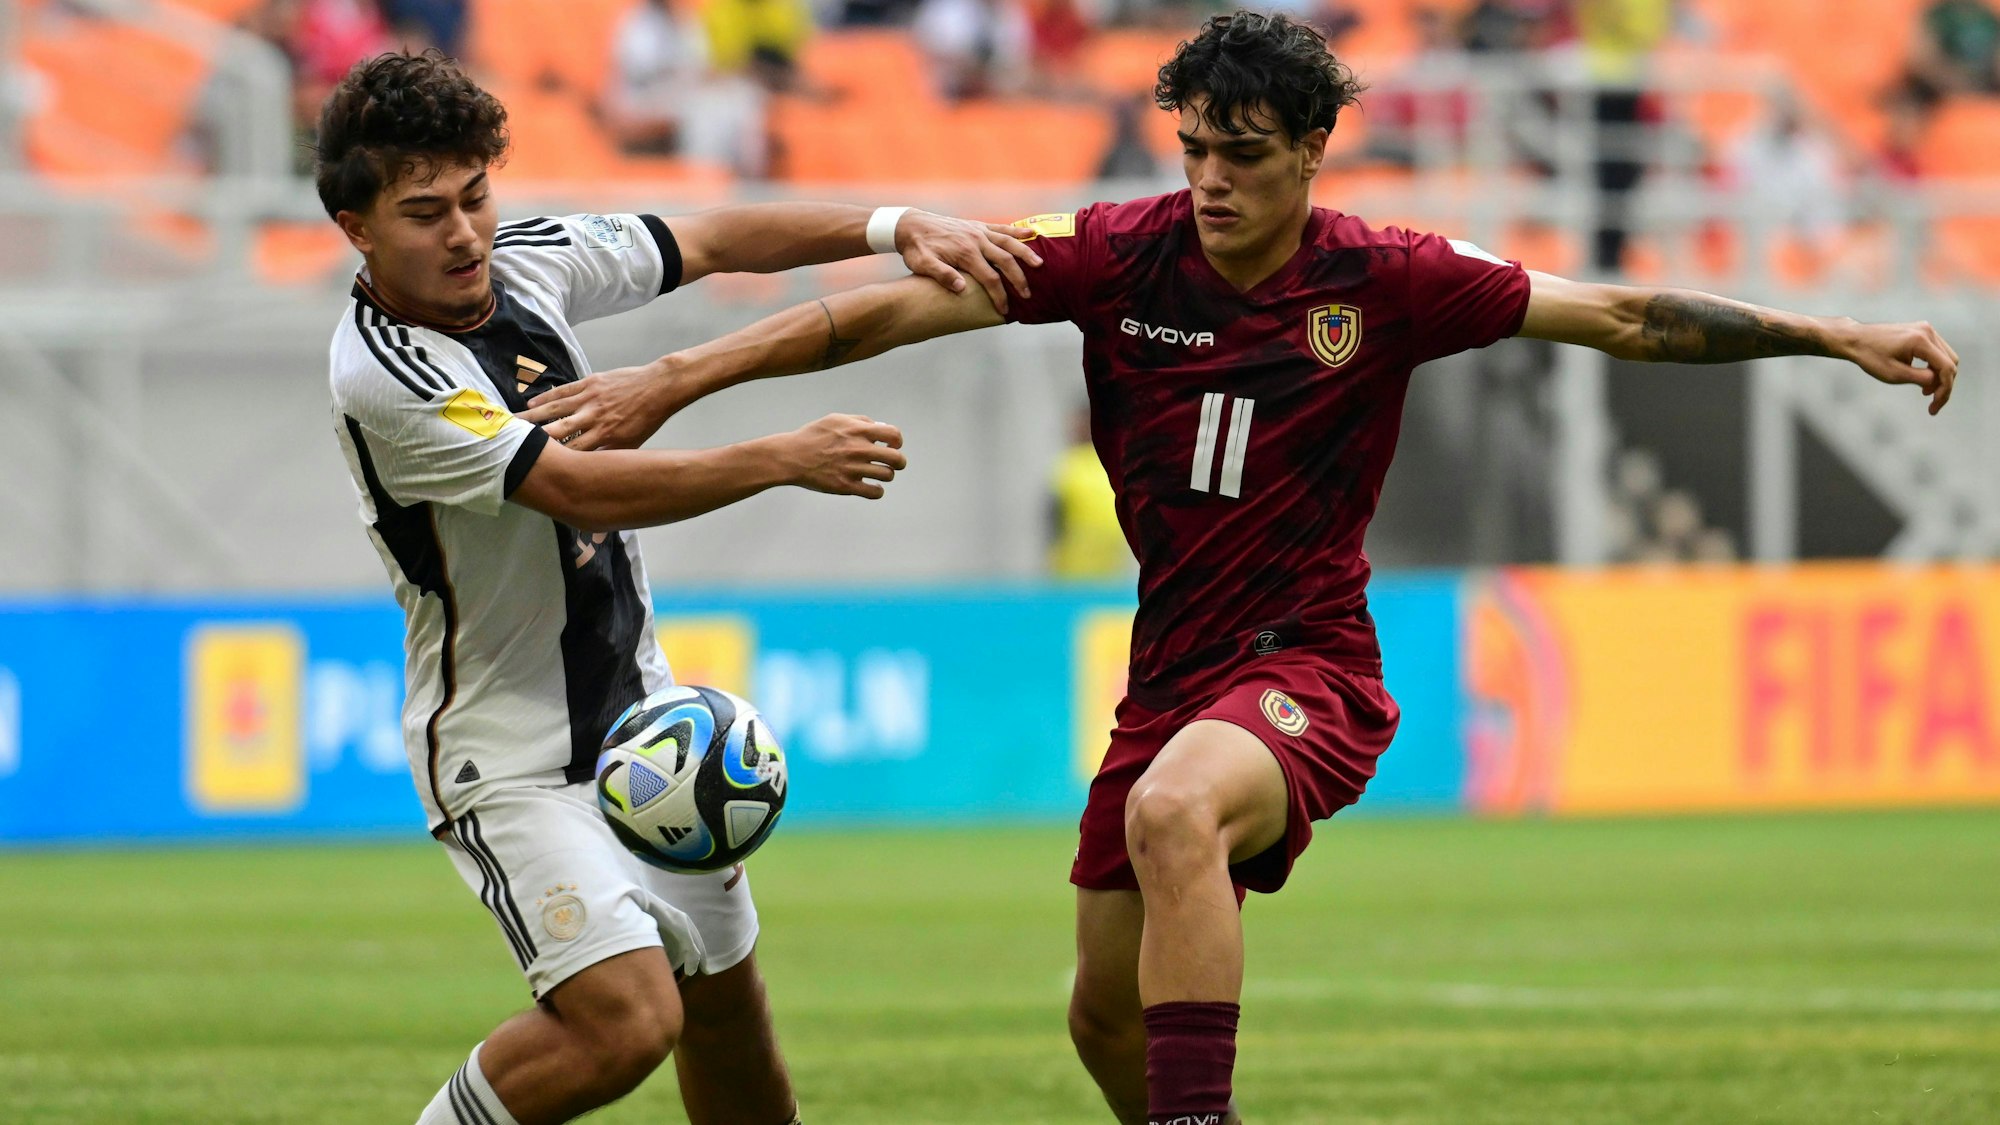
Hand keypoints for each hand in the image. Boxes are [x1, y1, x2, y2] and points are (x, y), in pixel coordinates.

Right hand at [521, 359, 694, 450]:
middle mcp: (594, 419)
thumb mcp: (633, 444)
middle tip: (512, 446)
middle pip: (558, 431)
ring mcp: (590, 399)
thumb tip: (591, 469)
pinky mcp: (590, 383)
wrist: (659, 387)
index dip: (555, 459)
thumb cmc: (647, 418)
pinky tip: (531, 404)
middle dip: (535, 439)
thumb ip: (610, 455)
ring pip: (555, 409)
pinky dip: (546, 398)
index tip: (536, 465)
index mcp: (606, 437)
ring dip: (532, 417)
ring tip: (512, 423)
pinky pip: (563, 391)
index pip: (574, 452)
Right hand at [779, 414, 907, 497]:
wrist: (790, 456)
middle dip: (899, 462)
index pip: (894, 435)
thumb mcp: (836, 419)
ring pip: (887, 475)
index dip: (897, 441)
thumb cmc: (812, 436)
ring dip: (886, 474)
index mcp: (858, 431)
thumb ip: (860, 422)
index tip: (892, 445)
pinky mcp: (846, 486)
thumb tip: (881, 427)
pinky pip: (874, 492)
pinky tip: (872, 487)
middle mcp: (859, 449)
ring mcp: (853, 468)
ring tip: (878, 474)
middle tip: (894, 464)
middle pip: (896, 458)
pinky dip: (877, 490)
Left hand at [894, 210, 1043, 314]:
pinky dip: (1017, 232)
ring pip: (1009, 242)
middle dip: (1018, 279)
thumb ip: (942, 275)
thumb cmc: (916, 248)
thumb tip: (962, 288)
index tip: (1005, 310)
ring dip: (1025, 253)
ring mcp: (979, 231)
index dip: (1000, 295)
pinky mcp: (978, 226)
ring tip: (1040, 265)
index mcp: (965, 253)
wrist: (911, 225)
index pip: (990, 278)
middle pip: (1005, 260)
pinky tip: (1032, 234)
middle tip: (1028, 295)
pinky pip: (1001, 228)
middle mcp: (976, 240)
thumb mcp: (923, 264)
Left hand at [1838, 319, 1960, 414]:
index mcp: (1921, 340)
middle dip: (1944, 385)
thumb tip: (1940, 382)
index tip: (1934, 408)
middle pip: (1951, 362)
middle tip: (1931, 402)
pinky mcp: (1922, 331)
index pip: (1946, 367)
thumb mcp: (1894, 374)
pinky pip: (1938, 351)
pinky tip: (1924, 379)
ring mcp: (1926, 329)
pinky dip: (1934, 367)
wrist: (1855, 339)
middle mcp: (1928, 331)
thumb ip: (1920, 378)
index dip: (1945, 390)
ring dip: (1940, 376)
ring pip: (1946, 357)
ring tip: (1925, 392)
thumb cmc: (1871, 357)